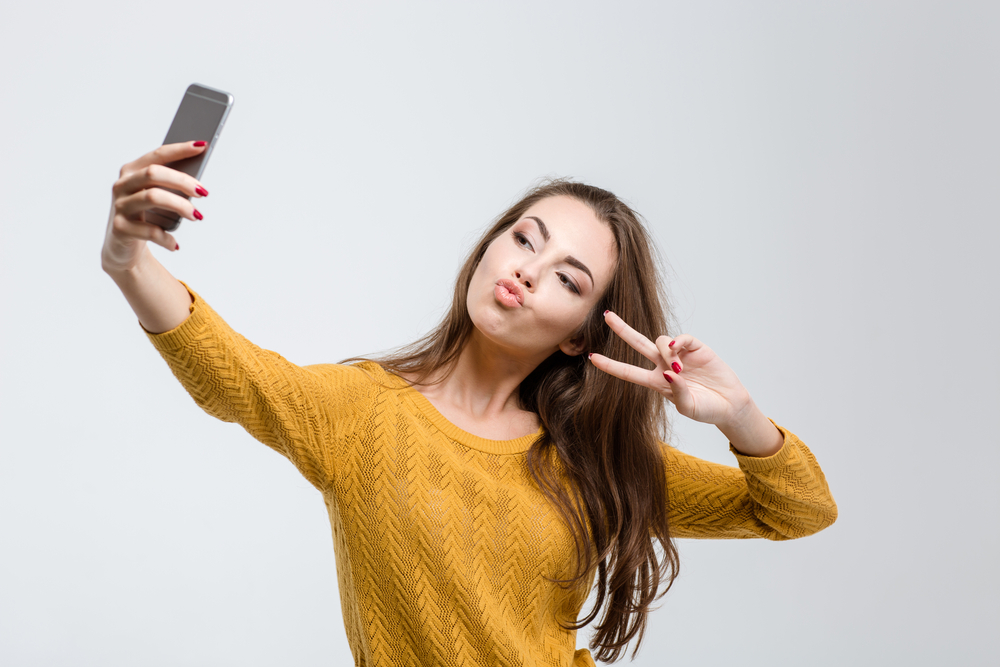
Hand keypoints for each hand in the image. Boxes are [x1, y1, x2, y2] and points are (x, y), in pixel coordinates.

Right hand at [101, 141, 209, 273]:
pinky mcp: (120, 228)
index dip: (179, 149)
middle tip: (203, 192)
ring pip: (152, 197)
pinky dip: (166, 237)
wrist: (122, 246)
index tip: (202, 146)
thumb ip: (171, 186)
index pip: (157, 155)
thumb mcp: (157, 197)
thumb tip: (198, 183)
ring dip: (180, 206)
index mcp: (131, 171)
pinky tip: (175, 243)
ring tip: (197, 216)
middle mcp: (122, 185)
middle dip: (182, 181)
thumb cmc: (145, 216)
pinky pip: (149, 230)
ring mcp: (120, 206)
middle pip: (153, 173)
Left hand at [589, 311, 753, 428]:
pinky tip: (681, 350)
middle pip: (638, 344)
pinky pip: (683, 338)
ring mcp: (679, 355)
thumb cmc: (707, 410)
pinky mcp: (696, 348)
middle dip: (622, 330)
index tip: (591, 357)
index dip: (610, 365)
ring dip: (665, 350)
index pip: (628, 372)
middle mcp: (663, 366)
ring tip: (677, 367)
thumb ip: (677, 392)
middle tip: (607, 316)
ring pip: (661, 340)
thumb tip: (669, 372)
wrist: (731, 405)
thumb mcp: (688, 407)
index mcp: (656, 382)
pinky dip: (680, 341)